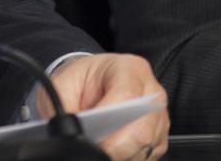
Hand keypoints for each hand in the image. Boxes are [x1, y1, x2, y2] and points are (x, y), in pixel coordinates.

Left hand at [38, 53, 168, 160]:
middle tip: (92, 149)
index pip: (127, 97)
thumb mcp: (61, 84)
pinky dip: (127, 158)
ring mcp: (158, 116)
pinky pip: (148, 156)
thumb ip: (62, 106)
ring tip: (98, 148)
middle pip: (141, 130)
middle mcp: (151, 92)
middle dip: (114, 146)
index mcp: (129, 69)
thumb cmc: (81, 80)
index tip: (92, 137)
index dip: (109, 123)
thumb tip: (65, 130)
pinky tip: (110, 150)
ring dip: (121, 154)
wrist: (90, 81)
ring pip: (146, 147)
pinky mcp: (159, 137)